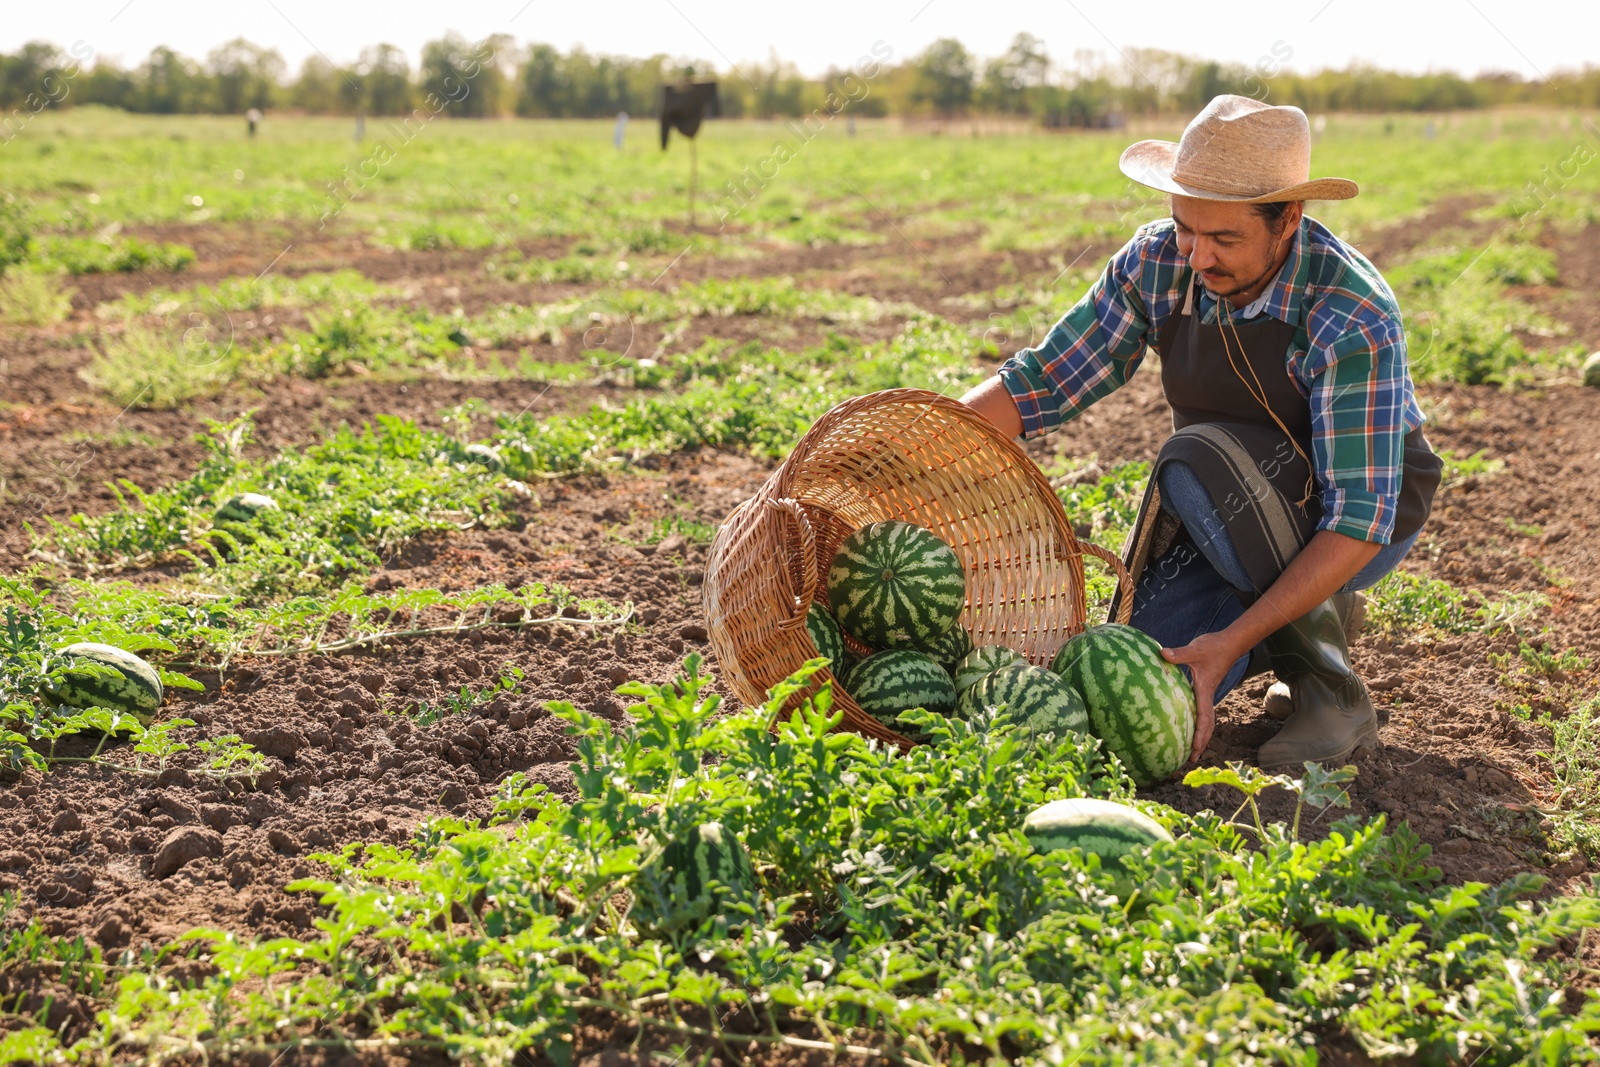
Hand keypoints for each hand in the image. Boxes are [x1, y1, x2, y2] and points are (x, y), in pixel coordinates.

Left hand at [1161, 630, 1247, 761]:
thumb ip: (1178, 654)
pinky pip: (1202, 710)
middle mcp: (1208, 695)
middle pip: (1207, 725)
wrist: (1231, 642)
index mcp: (1205, 691)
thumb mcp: (1195, 650)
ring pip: (1207, 719)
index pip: (1204, 717)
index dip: (1200, 734)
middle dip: (1201, 742)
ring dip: (1201, 734)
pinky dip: (1198, 721)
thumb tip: (1162, 654)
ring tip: (1193, 749)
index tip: (1195, 749)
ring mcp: (1208, 692)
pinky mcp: (1206, 688)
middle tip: (1192, 759)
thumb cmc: (1214, 647)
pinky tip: (1188, 723)